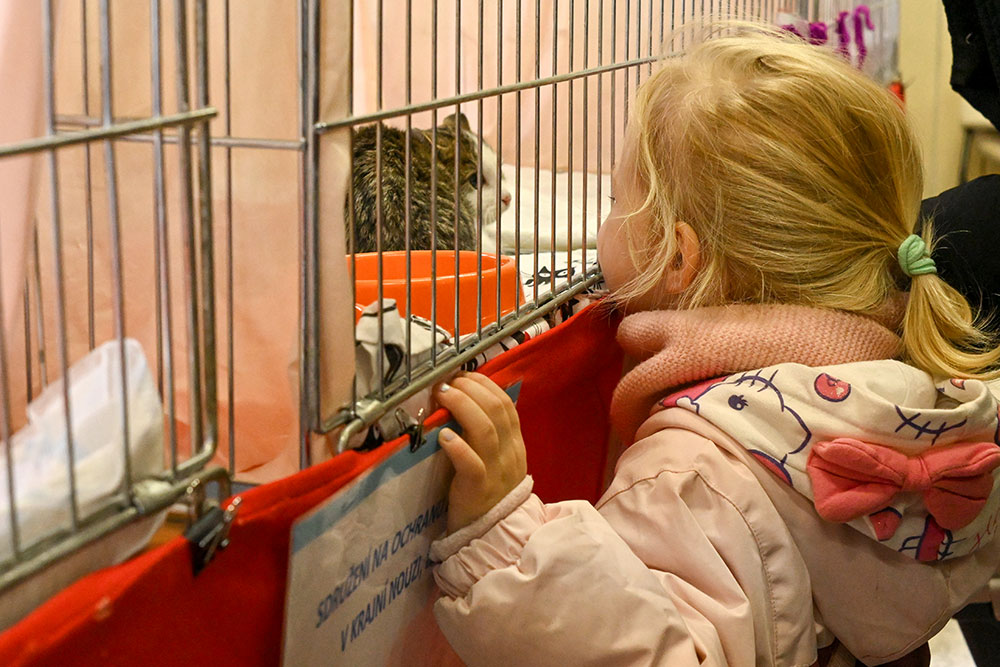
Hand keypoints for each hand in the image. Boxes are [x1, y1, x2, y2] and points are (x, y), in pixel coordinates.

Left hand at [434, 373, 526, 533]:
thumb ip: (487, 434)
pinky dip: (458, 446)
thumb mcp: (496, 460)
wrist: (492, 536)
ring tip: (442, 396)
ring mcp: (496, 472)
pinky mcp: (478, 490)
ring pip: (485, 430)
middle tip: (447, 383)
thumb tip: (464, 402)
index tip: (462, 375)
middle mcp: (509, 454)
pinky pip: (472, 464)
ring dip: (461, 406)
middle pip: (496, 410)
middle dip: (470, 389)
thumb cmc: (486, 493)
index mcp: (515, 444)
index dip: (484, 385)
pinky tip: (443, 435)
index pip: (506, 404)